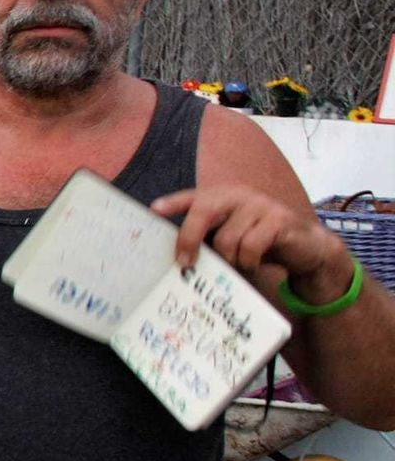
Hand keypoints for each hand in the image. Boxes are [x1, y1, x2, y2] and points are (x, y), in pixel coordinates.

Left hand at [151, 186, 353, 301]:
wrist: (307, 248)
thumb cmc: (259, 243)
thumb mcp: (230, 238)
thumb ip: (208, 239)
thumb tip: (178, 259)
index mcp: (221, 197)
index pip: (192, 197)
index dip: (173, 203)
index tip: (154, 210)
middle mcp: (238, 195)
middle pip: (203, 211)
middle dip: (189, 239)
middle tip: (184, 263)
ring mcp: (259, 204)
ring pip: (227, 239)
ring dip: (229, 261)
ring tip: (238, 265)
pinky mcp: (279, 219)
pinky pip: (250, 248)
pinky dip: (249, 263)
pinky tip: (256, 263)